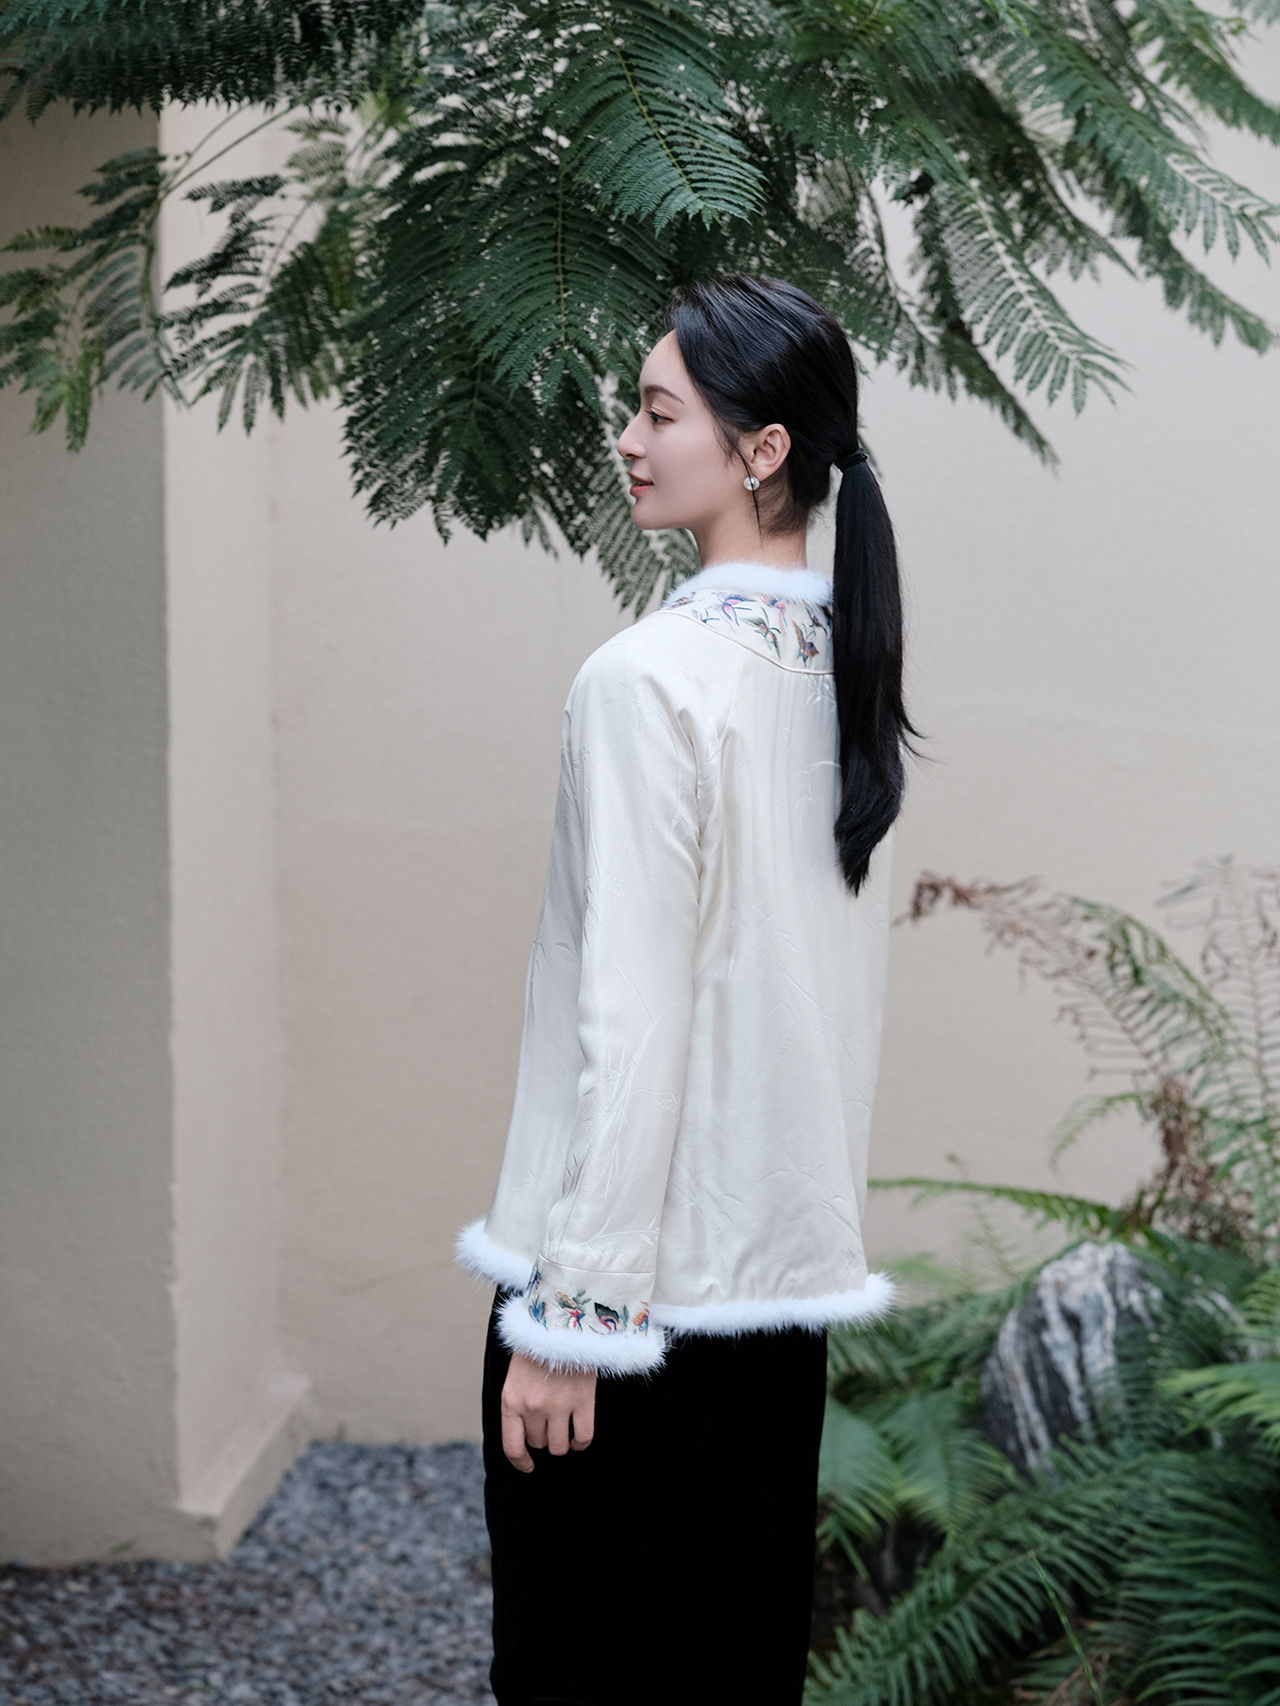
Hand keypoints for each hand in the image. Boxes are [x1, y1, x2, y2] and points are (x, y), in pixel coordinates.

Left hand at [501, 1352, 596, 1472]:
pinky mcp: (583, 1401)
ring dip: (562, 1441)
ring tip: (564, 1428)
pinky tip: (579, 1434)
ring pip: (559, 1446)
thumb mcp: (514, 1376)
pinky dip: (581, 1442)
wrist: (560, 1320)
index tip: (528, 1466)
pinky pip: (583, 1437)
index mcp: (511, 1401)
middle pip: (538, 1444)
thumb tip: (523, 1434)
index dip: (521, 1462)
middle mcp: (532, 1407)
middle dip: (543, 1437)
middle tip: (549, 1421)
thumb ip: (516, 1405)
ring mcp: (558, 1406)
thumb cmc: (536, 1347)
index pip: (513, 1447)